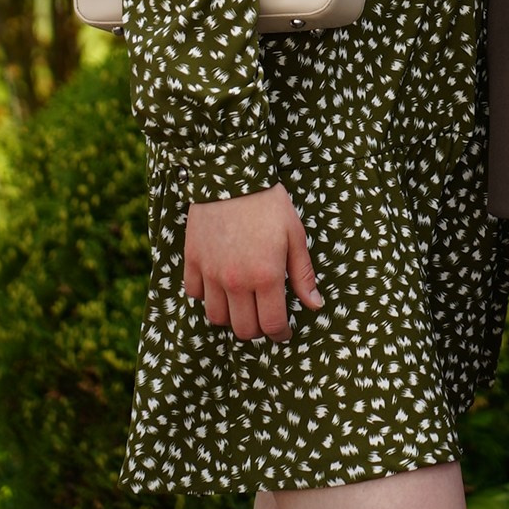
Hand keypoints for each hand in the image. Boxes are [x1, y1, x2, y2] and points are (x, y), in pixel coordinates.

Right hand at [182, 185, 319, 338]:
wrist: (232, 174)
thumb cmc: (269, 203)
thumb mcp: (294, 235)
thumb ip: (303, 274)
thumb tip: (315, 305)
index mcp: (266, 276)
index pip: (272, 324)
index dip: (281, 334)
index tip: (284, 332)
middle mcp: (236, 281)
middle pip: (244, 329)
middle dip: (258, 329)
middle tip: (264, 317)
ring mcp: (211, 273)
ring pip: (217, 317)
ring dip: (231, 316)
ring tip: (242, 303)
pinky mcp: (193, 261)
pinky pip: (195, 294)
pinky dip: (207, 295)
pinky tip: (219, 284)